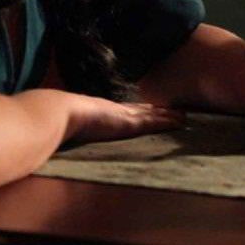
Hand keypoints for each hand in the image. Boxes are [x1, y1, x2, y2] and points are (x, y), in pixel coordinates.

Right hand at [65, 93, 185, 144]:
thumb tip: (62, 135)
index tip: (151, 110)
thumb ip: (72, 128)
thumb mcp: (69, 125)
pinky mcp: (130, 123)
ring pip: (153, 114)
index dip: (140, 110)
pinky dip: (168, 121)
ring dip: (169, 115)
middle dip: (159, 110)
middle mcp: (117, 110)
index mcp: (103, 110)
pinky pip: (154, 122)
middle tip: (175, 111)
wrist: (61, 113)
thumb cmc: (59, 121)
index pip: (126, 110)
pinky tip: (181, 122)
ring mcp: (125, 115)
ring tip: (184, 116)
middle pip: (143, 109)